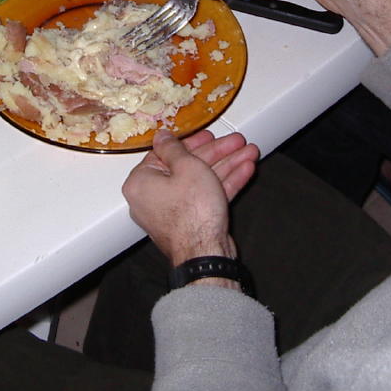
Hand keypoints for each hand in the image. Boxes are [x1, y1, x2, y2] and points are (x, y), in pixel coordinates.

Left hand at [123, 130, 258, 266]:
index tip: (209, 136)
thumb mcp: (186, 166)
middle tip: (236, 143)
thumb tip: (162, 136)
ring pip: (201, 182)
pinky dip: (224, 185)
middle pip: (187, 167)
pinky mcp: (191, 223)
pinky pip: (206, 197)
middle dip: (217, 153)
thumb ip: (175, 148)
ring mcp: (173, 212)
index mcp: (141, 182)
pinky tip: (244, 171)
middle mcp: (153, 198)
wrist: (206, 254)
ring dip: (227, 166)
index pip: (166, 154)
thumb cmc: (192, 213)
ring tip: (248, 154)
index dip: (193, 142)